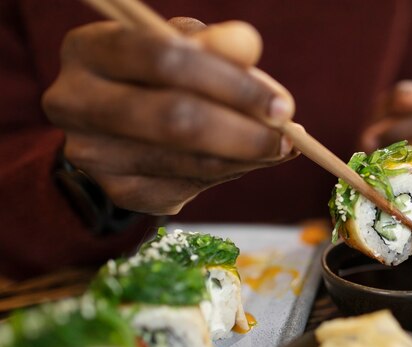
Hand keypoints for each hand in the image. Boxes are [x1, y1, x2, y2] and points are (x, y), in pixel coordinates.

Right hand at [43, 18, 296, 214]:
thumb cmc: (158, 74)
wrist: (123, 123)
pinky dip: (230, 173)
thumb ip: (216, 44)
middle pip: (176, 120)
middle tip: (289, 136)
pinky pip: (191, 187)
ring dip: (247, 157)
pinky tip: (245, 159)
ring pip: (189, 162)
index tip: (280, 104)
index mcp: (89, 49)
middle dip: (245, 131)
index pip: (166, 62)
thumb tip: (248, 46)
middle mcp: (76, 104)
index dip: (232, 84)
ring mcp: (94, 156)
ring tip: (277, 146)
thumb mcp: (184, 46)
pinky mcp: (120, 192)